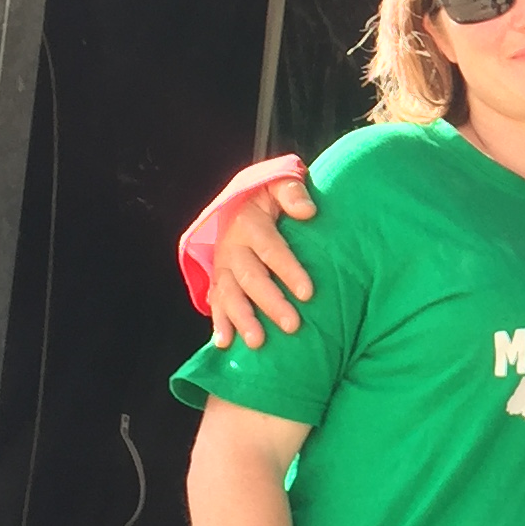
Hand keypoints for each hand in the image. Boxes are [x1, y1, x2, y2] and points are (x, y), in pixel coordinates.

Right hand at [208, 179, 315, 349]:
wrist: (240, 201)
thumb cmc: (269, 196)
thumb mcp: (279, 182)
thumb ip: (292, 192)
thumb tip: (308, 211)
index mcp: (249, 222)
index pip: (271, 249)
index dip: (288, 270)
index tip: (308, 292)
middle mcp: (232, 247)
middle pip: (250, 277)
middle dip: (270, 302)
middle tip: (292, 325)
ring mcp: (222, 266)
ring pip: (229, 294)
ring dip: (242, 319)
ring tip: (257, 342)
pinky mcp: (219, 280)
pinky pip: (216, 302)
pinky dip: (219, 323)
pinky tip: (224, 343)